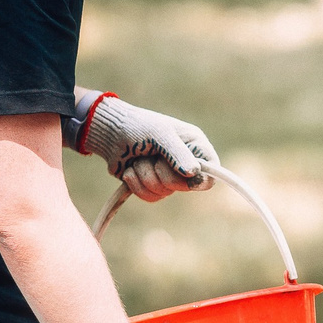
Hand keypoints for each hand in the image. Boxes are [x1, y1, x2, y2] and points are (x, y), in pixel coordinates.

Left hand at [69, 89, 218, 201]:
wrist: (110, 133)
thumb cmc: (137, 126)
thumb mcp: (159, 134)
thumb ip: (177, 153)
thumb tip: (194, 174)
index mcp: (194, 145)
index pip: (212, 171)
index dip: (201, 179)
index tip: (186, 176)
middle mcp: (185, 162)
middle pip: (185, 186)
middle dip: (162, 173)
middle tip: (152, 156)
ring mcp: (169, 176)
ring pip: (164, 192)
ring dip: (144, 175)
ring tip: (138, 158)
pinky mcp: (152, 185)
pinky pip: (150, 196)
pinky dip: (136, 184)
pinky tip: (131, 169)